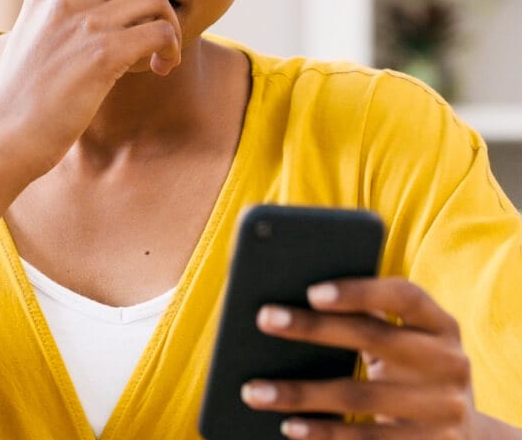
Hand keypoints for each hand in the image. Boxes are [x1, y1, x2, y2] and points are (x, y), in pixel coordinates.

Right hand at [0, 0, 182, 178]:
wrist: (6, 131)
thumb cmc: (24, 93)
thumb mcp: (34, 35)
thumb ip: (64, 14)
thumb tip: (112, 10)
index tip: (133, 26)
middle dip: (156, 9)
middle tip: (154, 43)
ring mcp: (84, 24)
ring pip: (155, 1)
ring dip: (168, 27)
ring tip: (160, 56)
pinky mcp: (103, 53)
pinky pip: (161, 32)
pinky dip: (170, 49)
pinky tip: (160, 68)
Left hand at [241, 278, 515, 438]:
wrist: (462, 436)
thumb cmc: (409, 374)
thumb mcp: (403, 345)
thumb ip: (366, 322)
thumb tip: (290, 307)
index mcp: (440, 325)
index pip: (405, 296)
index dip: (360, 291)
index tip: (311, 291)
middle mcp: (449, 361)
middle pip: (374, 338)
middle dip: (313, 327)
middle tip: (262, 318)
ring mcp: (443, 406)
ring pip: (359, 395)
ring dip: (300, 394)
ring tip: (254, 391)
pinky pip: (366, 438)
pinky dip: (324, 434)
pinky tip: (290, 427)